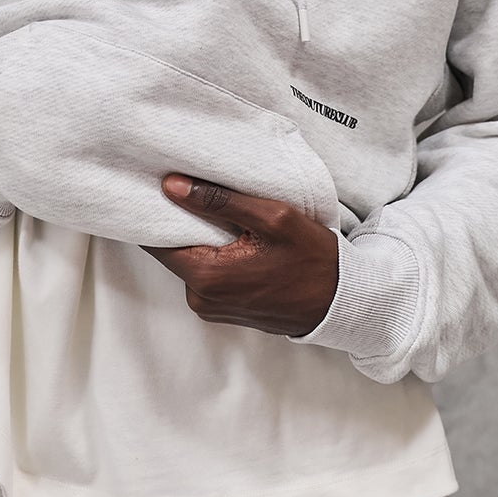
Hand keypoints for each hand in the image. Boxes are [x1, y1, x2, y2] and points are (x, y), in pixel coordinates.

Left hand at [139, 173, 339, 337]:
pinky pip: (204, 275)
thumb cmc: (313, 261)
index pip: (157, 239)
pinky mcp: (221, 310)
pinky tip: (236, 240)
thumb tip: (172, 186)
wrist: (341, 303)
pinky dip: (213, 256)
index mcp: (207, 276)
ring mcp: (210, 308)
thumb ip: (219, 201)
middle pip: (172, 250)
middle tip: (200, 193)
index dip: (158, 211)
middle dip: (183, 222)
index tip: (165, 187)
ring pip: (189, 261)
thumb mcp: (272, 218)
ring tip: (226, 218)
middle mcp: (201, 298)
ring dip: (201, 239)